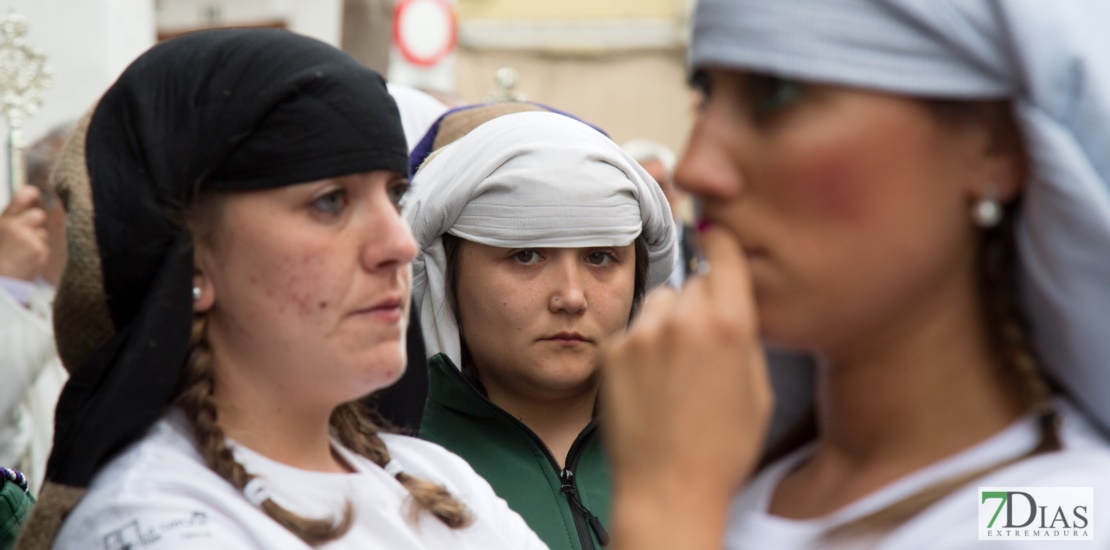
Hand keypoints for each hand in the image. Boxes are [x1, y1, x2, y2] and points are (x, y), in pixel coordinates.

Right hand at [0, 187, 49, 280]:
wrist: (2, 282)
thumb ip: (10, 219)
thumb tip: (28, 194)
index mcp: (3, 222)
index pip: (19, 199)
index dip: (28, 194)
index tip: (33, 192)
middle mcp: (16, 228)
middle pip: (38, 214)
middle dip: (35, 222)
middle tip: (24, 235)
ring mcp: (29, 239)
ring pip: (42, 232)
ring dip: (35, 240)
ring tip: (21, 252)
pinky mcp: (40, 251)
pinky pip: (44, 246)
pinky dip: (38, 252)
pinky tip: (26, 260)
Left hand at [602, 226, 771, 548]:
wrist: (667, 490)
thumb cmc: (722, 449)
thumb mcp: (758, 390)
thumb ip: (744, 335)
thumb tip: (733, 298)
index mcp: (729, 324)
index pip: (724, 252)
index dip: (722, 245)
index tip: (717, 239)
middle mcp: (683, 318)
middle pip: (693, 282)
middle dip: (700, 304)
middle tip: (702, 348)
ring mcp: (641, 333)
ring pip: (659, 302)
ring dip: (667, 322)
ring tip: (672, 372)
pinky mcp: (611, 350)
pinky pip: (632, 331)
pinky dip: (639, 348)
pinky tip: (648, 386)